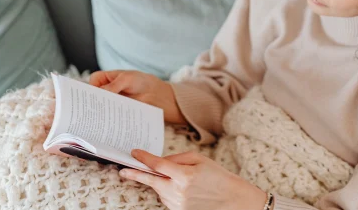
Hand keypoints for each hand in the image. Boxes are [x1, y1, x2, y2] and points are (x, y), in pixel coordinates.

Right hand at [89, 70, 186, 124]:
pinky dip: (108, 120)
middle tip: (88, 112)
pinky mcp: (117, 113)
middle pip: (93, 98)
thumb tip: (101, 93)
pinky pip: (110, 117)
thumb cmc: (141, 81)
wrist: (158, 94)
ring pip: (100, 108)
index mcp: (105, 79)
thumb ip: (114, 85)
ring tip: (96, 121)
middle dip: (91, 104)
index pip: (91, 83)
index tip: (86, 98)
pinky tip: (107, 126)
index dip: (88, 90)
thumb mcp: (127, 79)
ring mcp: (110, 103)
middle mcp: (105, 91)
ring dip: (98, 114)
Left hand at [120, 150, 267, 209]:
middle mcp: (179, 191)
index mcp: (185, 175)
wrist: (233, 200)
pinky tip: (178, 187)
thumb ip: (177, 158)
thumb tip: (159, 162)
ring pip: (158, 190)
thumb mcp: (200, 160)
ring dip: (158, 182)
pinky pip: (166, 199)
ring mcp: (178, 204)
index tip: (135, 153)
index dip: (144, 158)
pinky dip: (166, 191)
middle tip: (124, 171)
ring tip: (170, 177)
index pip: (158, 165)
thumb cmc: (218, 177)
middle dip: (136, 175)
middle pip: (151, 181)